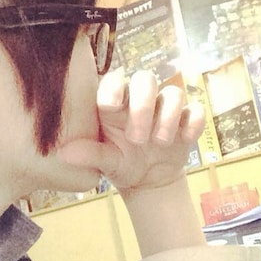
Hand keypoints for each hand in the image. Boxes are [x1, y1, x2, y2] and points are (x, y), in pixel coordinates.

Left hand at [59, 69, 204, 193]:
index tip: (110, 105)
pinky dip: (193, 122)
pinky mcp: (186, 120)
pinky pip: (196, 110)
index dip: (113, 87)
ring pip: (173, 93)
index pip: (114, 81)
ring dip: (168, 116)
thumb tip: (64, 154)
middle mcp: (140, 100)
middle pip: (146, 79)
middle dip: (143, 106)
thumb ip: (90, 155)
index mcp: (115, 104)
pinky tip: (185, 139)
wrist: (148, 180)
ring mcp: (165, 108)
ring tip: (159, 142)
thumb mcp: (105, 162)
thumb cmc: (120, 163)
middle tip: (137, 139)